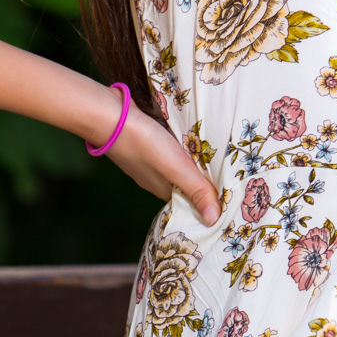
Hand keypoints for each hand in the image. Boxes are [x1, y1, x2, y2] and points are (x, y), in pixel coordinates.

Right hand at [101, 106, 220, 223]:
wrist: (109, 115)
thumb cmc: (143, 143)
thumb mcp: (175, 168)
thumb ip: (196, 190)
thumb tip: (214, 221)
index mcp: (162, 190)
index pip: (190, 202)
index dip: (208, 200)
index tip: (228, 196)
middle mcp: (154, 179)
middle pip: (184, 184)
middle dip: (202, 181)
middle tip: (228, 175)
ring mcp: (146, 161)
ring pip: (175, 167)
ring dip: (191, 164)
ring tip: (214, 157)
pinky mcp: (143, 142)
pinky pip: (166, 151)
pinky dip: (179, 149)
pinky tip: (188, 140)